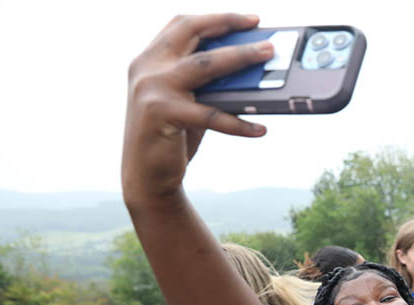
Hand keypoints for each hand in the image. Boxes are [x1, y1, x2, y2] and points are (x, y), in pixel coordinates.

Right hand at [122, 14, 271, 207]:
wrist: (146, 177)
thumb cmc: (172, 136)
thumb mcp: (187, 101)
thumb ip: (207, 83)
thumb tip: (251, 70)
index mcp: (149, 58)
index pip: (182, 25)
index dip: (216, 18)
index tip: (249, 20)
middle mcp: (146, 67)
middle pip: (192, 33)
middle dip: (230, 26)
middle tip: (264, 35)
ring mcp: (151, 88)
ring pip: (205, 65)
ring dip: (241, 57)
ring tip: (268, 57)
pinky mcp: (160, 114)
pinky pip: (210, 114)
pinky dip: (238, 123)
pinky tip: (260, 129)